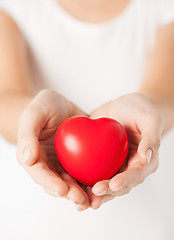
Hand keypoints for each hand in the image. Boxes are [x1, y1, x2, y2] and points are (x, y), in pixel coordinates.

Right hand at [16, 89, 89, 209]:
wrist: (60, 104)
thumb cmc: (44, 106)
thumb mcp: (33, 114)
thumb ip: (27, 135)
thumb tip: (28, 159)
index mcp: (34, 157)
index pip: (40, 174)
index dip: (50, 183)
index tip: (63, 190)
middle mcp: (48, 164)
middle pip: (57, 183)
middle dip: (69, 193)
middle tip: (81, 199)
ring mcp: (63, 163)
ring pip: (72, 182)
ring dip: (81, 192)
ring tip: (93, 200)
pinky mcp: (78, 160)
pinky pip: (85, 171)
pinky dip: (92, 180)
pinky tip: (102, 185)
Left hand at [87, 93, 163, 208]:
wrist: (123, 105)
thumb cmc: (139, 110)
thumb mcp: (149, 119)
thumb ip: (151, 138)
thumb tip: (146, 157)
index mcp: (143, 161)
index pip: (135, 175)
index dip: (125, 181)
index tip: (113, 184)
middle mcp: (128, 167)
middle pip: (119, 185)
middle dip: (106, 192)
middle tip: (94, 193)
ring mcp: (114, 165)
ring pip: (104, 183)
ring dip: (94, 193)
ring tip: (82, 199)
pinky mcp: (100, 160)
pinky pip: (92, 172)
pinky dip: (83, 180)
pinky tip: (72, 183)